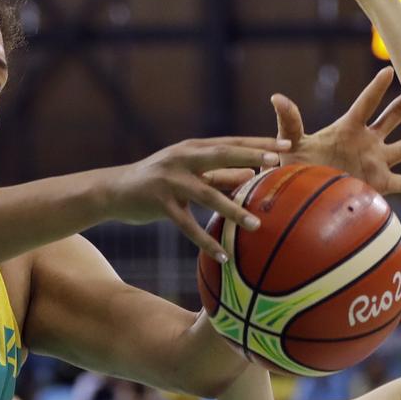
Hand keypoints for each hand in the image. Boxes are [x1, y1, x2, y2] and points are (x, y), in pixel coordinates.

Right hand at [107, 137, 290, 261]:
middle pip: (222, 156)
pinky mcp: (159, 203)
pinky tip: (223, 256)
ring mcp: (169, 180)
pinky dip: (205, 241)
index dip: (258, 145)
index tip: (286, 146)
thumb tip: (251, 176)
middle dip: (251, 158)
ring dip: (233, 210)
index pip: (231, 143)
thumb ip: (218, 174)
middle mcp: (182, 159)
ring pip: (207, 194)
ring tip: (256, 225)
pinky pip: (187, 225)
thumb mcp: (188, 173)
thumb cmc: (158, 181)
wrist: (114, 189)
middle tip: (278, 164)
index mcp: (192, 148)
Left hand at [273, 67, 400, 193]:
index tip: (388, 70)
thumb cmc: (294, 165)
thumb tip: (276, 97)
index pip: (365, 104)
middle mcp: (366, 141)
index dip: (376, 88)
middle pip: (394, 115)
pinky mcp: (377, 183)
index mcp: (347, 128)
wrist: (299, 194)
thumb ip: (288, 121)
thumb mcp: (291, 143)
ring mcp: (374, 161)